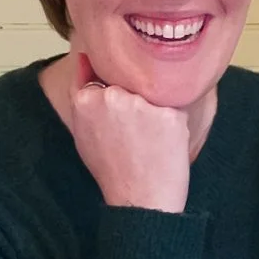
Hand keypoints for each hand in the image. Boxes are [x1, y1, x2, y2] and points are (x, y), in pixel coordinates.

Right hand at [69, 52, 190, 212]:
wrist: (141, 200)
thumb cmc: (112, 169)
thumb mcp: (83, 132)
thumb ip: (82, 93)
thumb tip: (85, 57)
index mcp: (86, 100)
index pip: (103, 75)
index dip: (117, 93)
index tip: (122, 114)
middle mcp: (112, 96)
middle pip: (130, 81)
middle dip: (136, 99)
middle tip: (137, 132)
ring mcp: (141, 104)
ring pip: (154, 91)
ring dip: (155, 108)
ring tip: (151, 139)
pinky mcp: (169, 113)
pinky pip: (176, 104)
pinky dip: (174, 119)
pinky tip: (166, 142)